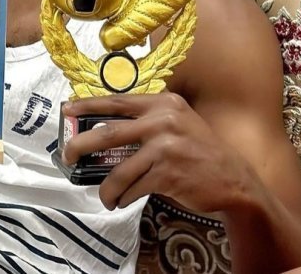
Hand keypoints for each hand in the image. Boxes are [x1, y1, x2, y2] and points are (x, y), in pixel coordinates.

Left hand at [62, 93, 258, 213]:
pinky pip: (133, 187)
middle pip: (108, 132)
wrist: (234, 180)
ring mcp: (165, 147)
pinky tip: (123, 200)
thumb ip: (147, 120)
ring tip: (103, 195)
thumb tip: (103, 129)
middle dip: (81, 144)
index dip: (88, 106)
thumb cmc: (200, 151)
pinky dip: (124, 196)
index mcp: (163, 103)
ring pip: (119, 169)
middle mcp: (163, 120)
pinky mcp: (167, 173)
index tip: (67, 109)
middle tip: (68, 153)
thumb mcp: (177, 122)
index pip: (116, 101)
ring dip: (106, 186)